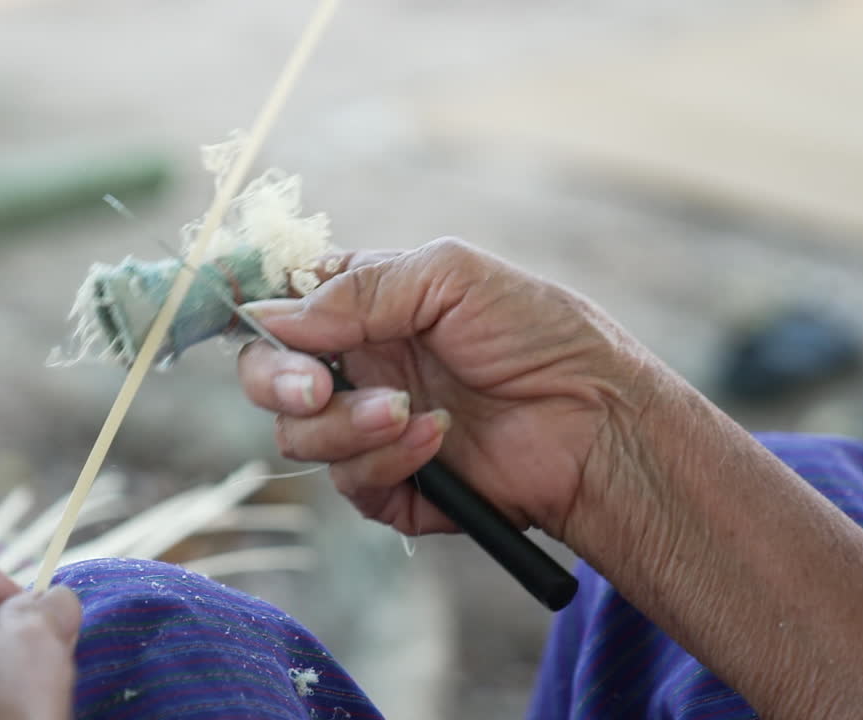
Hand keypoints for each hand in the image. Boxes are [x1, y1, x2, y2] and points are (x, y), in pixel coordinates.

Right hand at [239, 238, 656, 540]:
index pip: (284, 309)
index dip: (263, 318)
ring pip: (300, 436)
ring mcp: (374, 427)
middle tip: (314, 388)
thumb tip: (271, 316)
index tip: (267, 325)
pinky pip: (350, 483)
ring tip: (408, 410)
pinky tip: (438, 440)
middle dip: (278, 381)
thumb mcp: (450, 276)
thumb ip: (359, 289)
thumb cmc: (540, 334)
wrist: (599, 422)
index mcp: (368, 307)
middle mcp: (362, 366)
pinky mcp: (395, 486)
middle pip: (270, 377)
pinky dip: (388, 460)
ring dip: (346, 425)